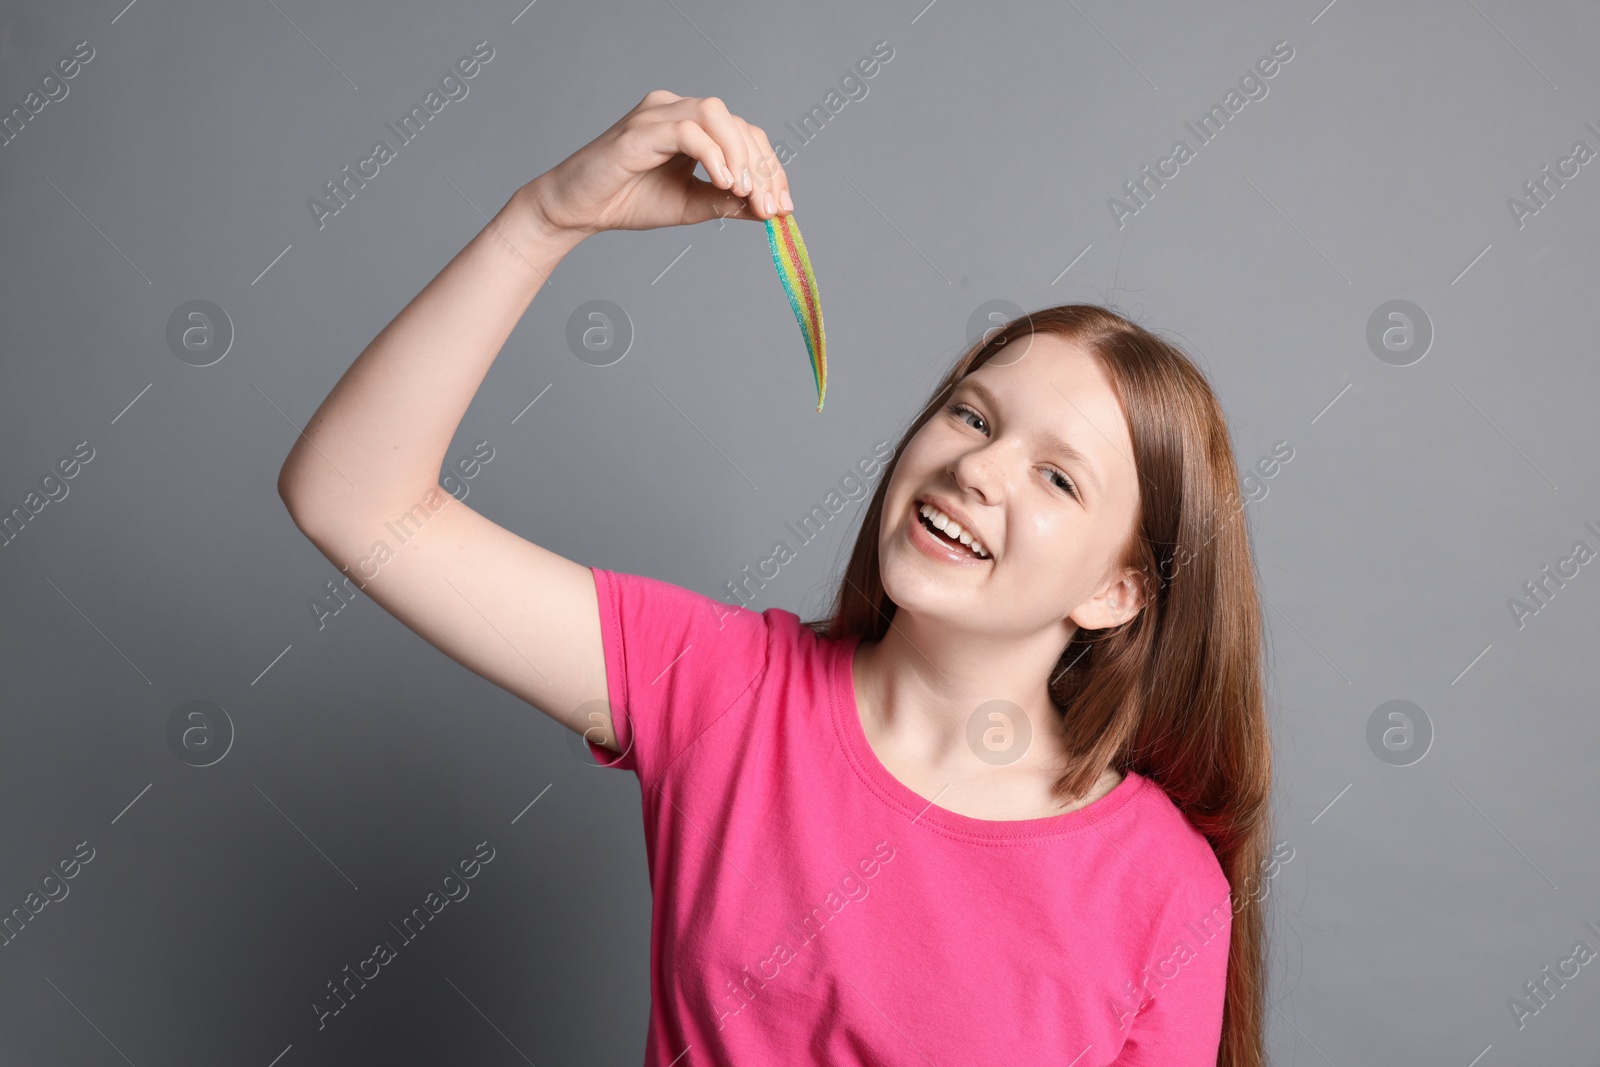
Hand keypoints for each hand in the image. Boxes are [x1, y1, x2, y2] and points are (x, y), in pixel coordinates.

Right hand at [520, 90, 793, 239]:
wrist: (578, 210)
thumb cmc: (628, 201)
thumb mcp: (691, 205)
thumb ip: (727, 202)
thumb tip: (769, 208)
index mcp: (691, 124)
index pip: (745, 134)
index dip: (770, 168)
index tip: (782, 206)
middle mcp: (676, 109)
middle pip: (737, 122)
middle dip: (761, 167)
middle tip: (769, 206)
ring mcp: (657, 114)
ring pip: (716, 114)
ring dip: (739, 154)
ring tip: (744, 192)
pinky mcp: (640, 129)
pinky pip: (687, 130)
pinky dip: (712, 155)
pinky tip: (723, 183)